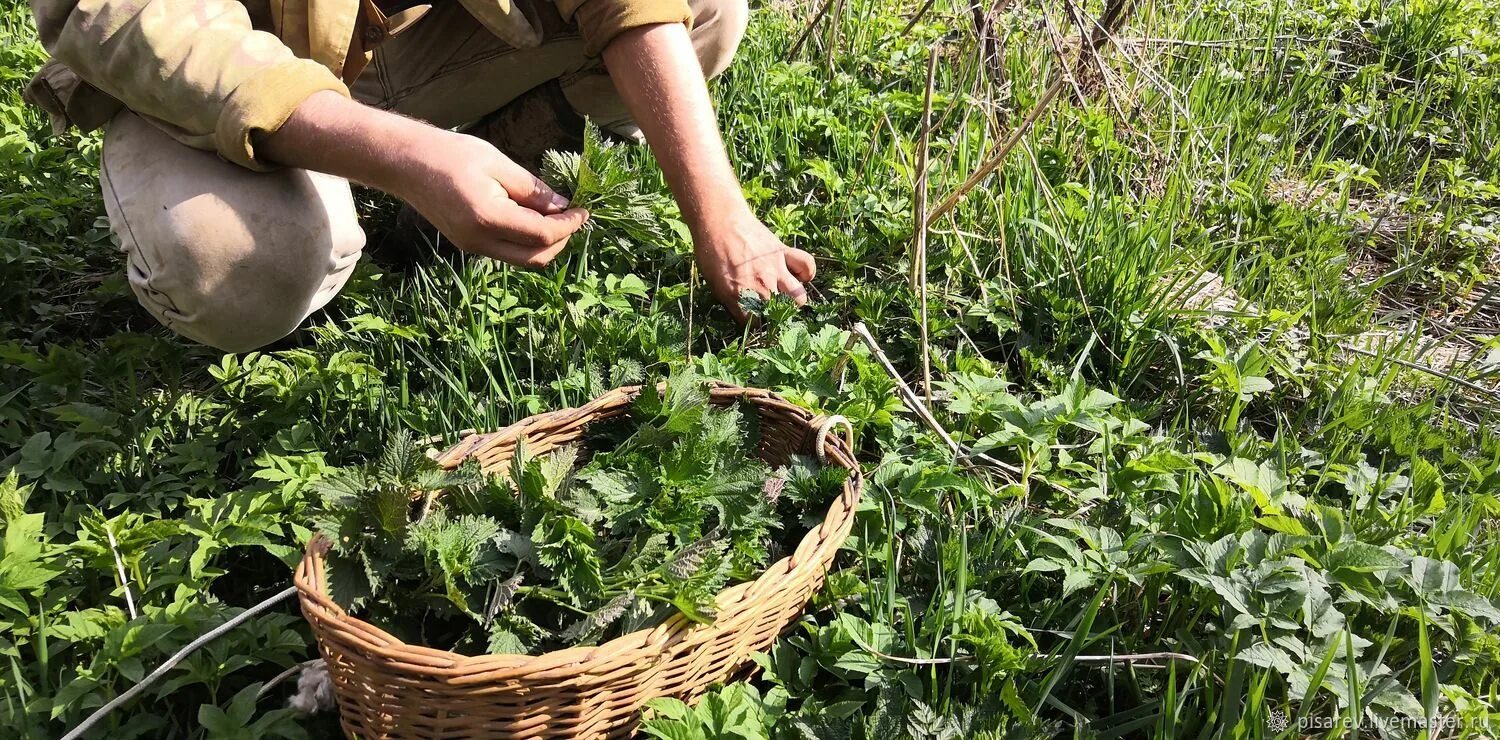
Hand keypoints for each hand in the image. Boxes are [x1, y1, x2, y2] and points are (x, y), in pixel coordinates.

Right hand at [391, 129, 588, 266]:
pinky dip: (527, 241)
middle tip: (574, 216)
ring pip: (522, 259)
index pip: (542, 235)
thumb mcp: (498, 163)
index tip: (583, 210)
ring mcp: (472, 247)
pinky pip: (507, 252)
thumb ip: (533, 190)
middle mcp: (479, 241)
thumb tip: (563, 206)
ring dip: (545, 244)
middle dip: (562, 240)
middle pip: (536, 257)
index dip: (569, 225)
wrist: (405, 163)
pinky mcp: (468, 245)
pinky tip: (534, 219)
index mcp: (488, 218)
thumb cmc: (449, 154)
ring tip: (557, 217)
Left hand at [693, 211, 816, 320]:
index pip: (755, 324)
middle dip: (775, 316)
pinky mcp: (784, 253)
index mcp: (741, 296)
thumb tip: (745, 314)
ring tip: (786, 296)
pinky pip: (807, 266)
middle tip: (769, 308)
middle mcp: (762, 286)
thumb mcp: (714, 284)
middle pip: (780, 315)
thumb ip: (732, 302)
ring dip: (794, 300)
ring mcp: (776, 270)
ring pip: (799, 297)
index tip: (752, 318)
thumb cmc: (711, 252)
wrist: (719, 221)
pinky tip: (798, 275)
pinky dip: (806, 272)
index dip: (753, 323)